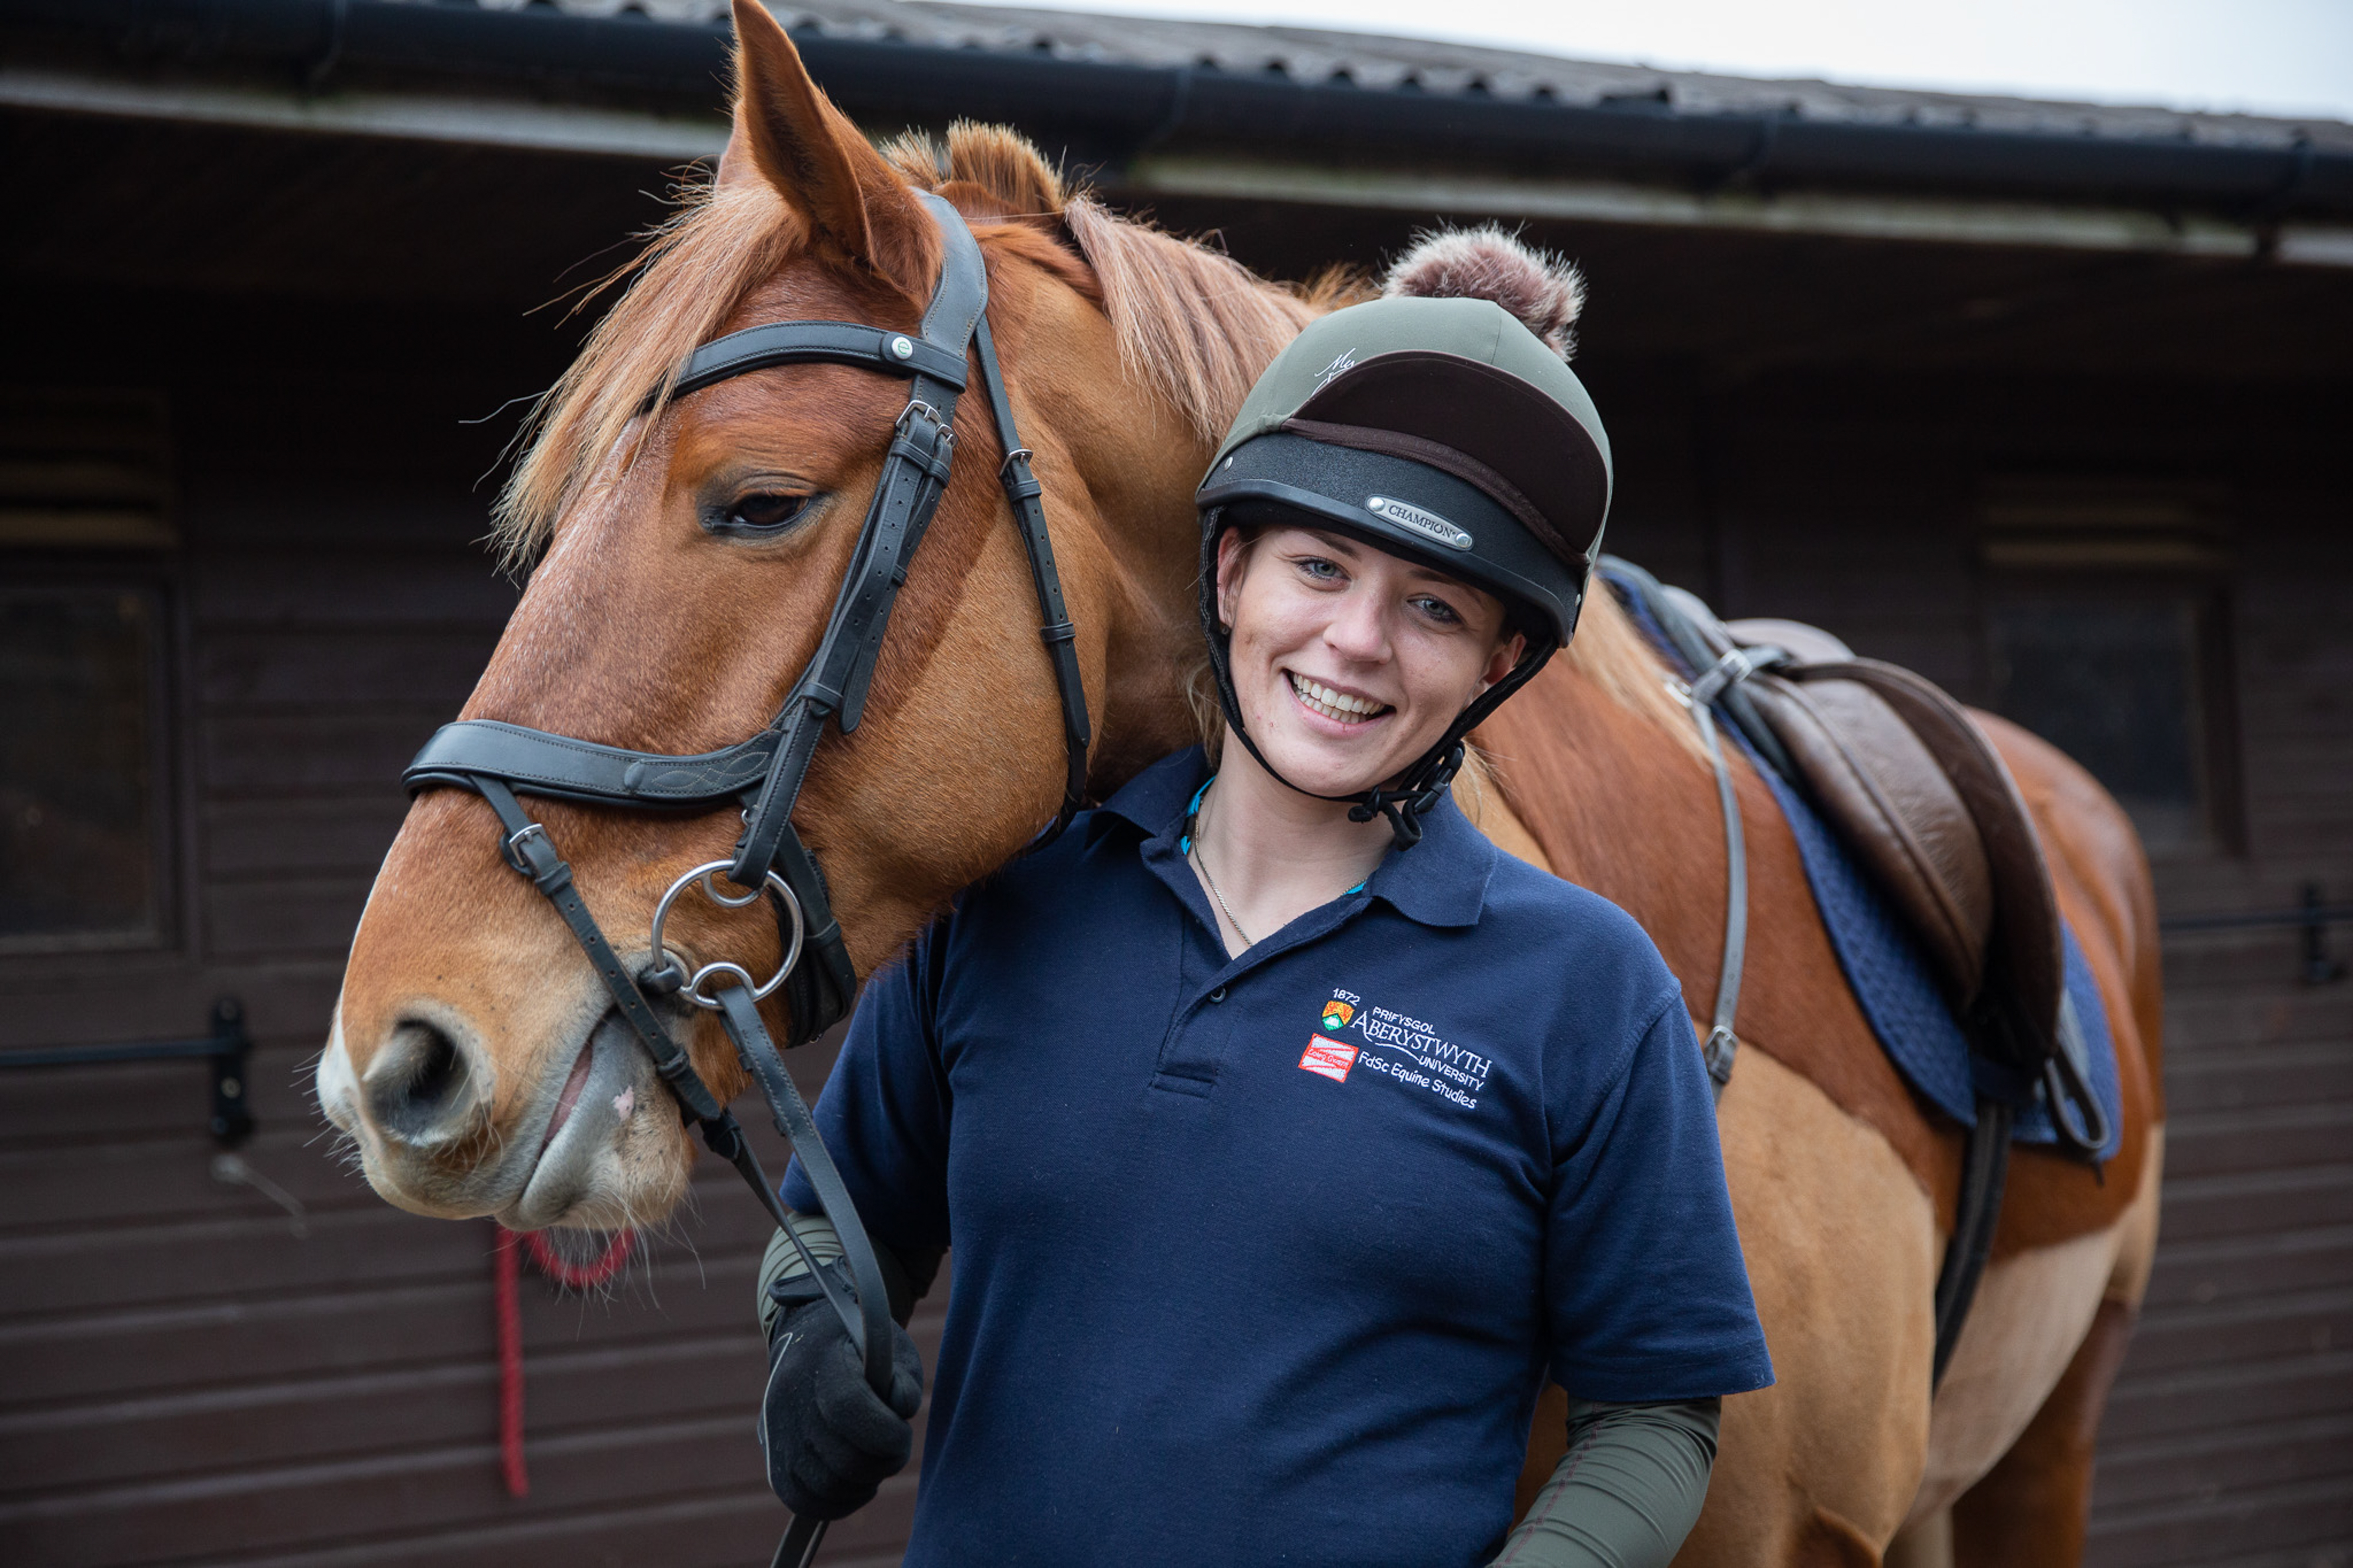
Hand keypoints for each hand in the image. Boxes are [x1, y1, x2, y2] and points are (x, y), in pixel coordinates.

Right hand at [759, 1270, 923, 1519]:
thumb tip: (900, 1408)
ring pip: (826, 1486)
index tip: (902, 1430)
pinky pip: (803, 1501)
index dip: (885, 1431)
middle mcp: (788, 1398)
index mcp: (820, 1360)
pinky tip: (858, 1483)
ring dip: (864, 1483)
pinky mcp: (774, 1461)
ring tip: (876, 1461)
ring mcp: (776, 1433)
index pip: (848, 1408)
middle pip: (842, 1458)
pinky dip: (839, 1502)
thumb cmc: (861, 1345)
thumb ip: (904, 1380)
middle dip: (883, 1461)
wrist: (810, 1342)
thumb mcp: (891, 1346)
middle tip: (896, 1447)